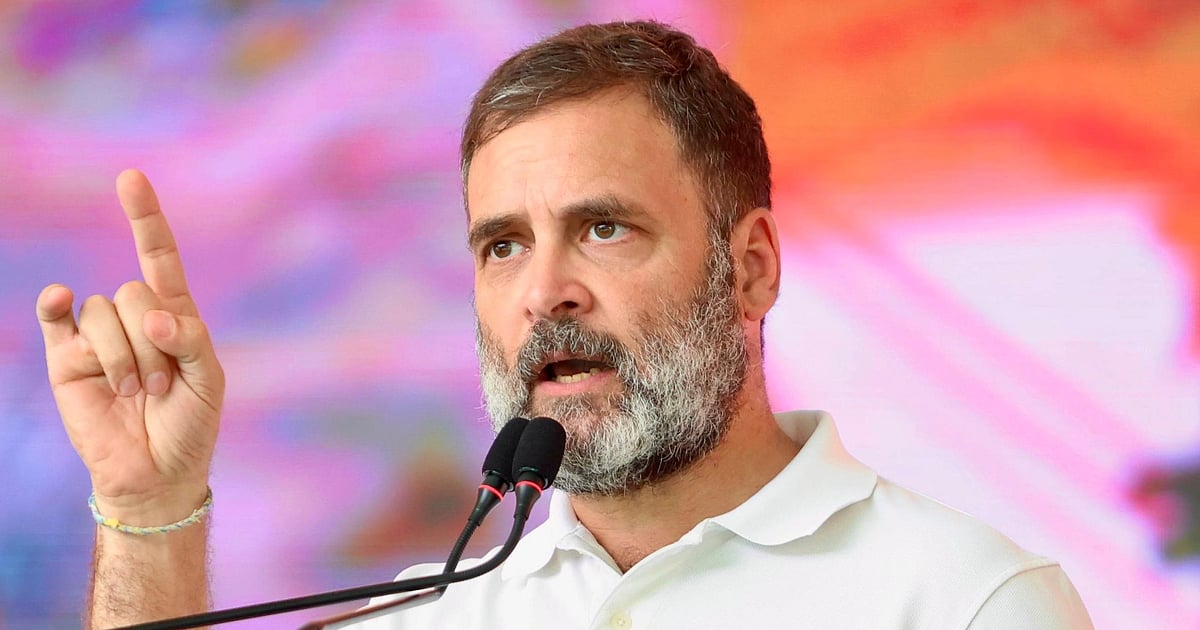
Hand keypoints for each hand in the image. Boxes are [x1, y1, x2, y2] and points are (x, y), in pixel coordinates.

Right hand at [37, 170, 223, 523]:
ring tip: (136, 394)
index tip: (130, 177)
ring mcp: (97, 337)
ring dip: (124, 357)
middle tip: (162, 386)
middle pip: (135, 293)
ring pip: (103, 312)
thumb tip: (153, 318)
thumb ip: (190, 340)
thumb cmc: (190, 424)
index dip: (145, 218)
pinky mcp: (67, 359)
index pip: (158, 257)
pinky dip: (55, 305)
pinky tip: (59, 298)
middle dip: (153, 343)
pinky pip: (57, 319)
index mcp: (174, 316)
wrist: (156, 473)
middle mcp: (134, 319)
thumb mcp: (209, 380)